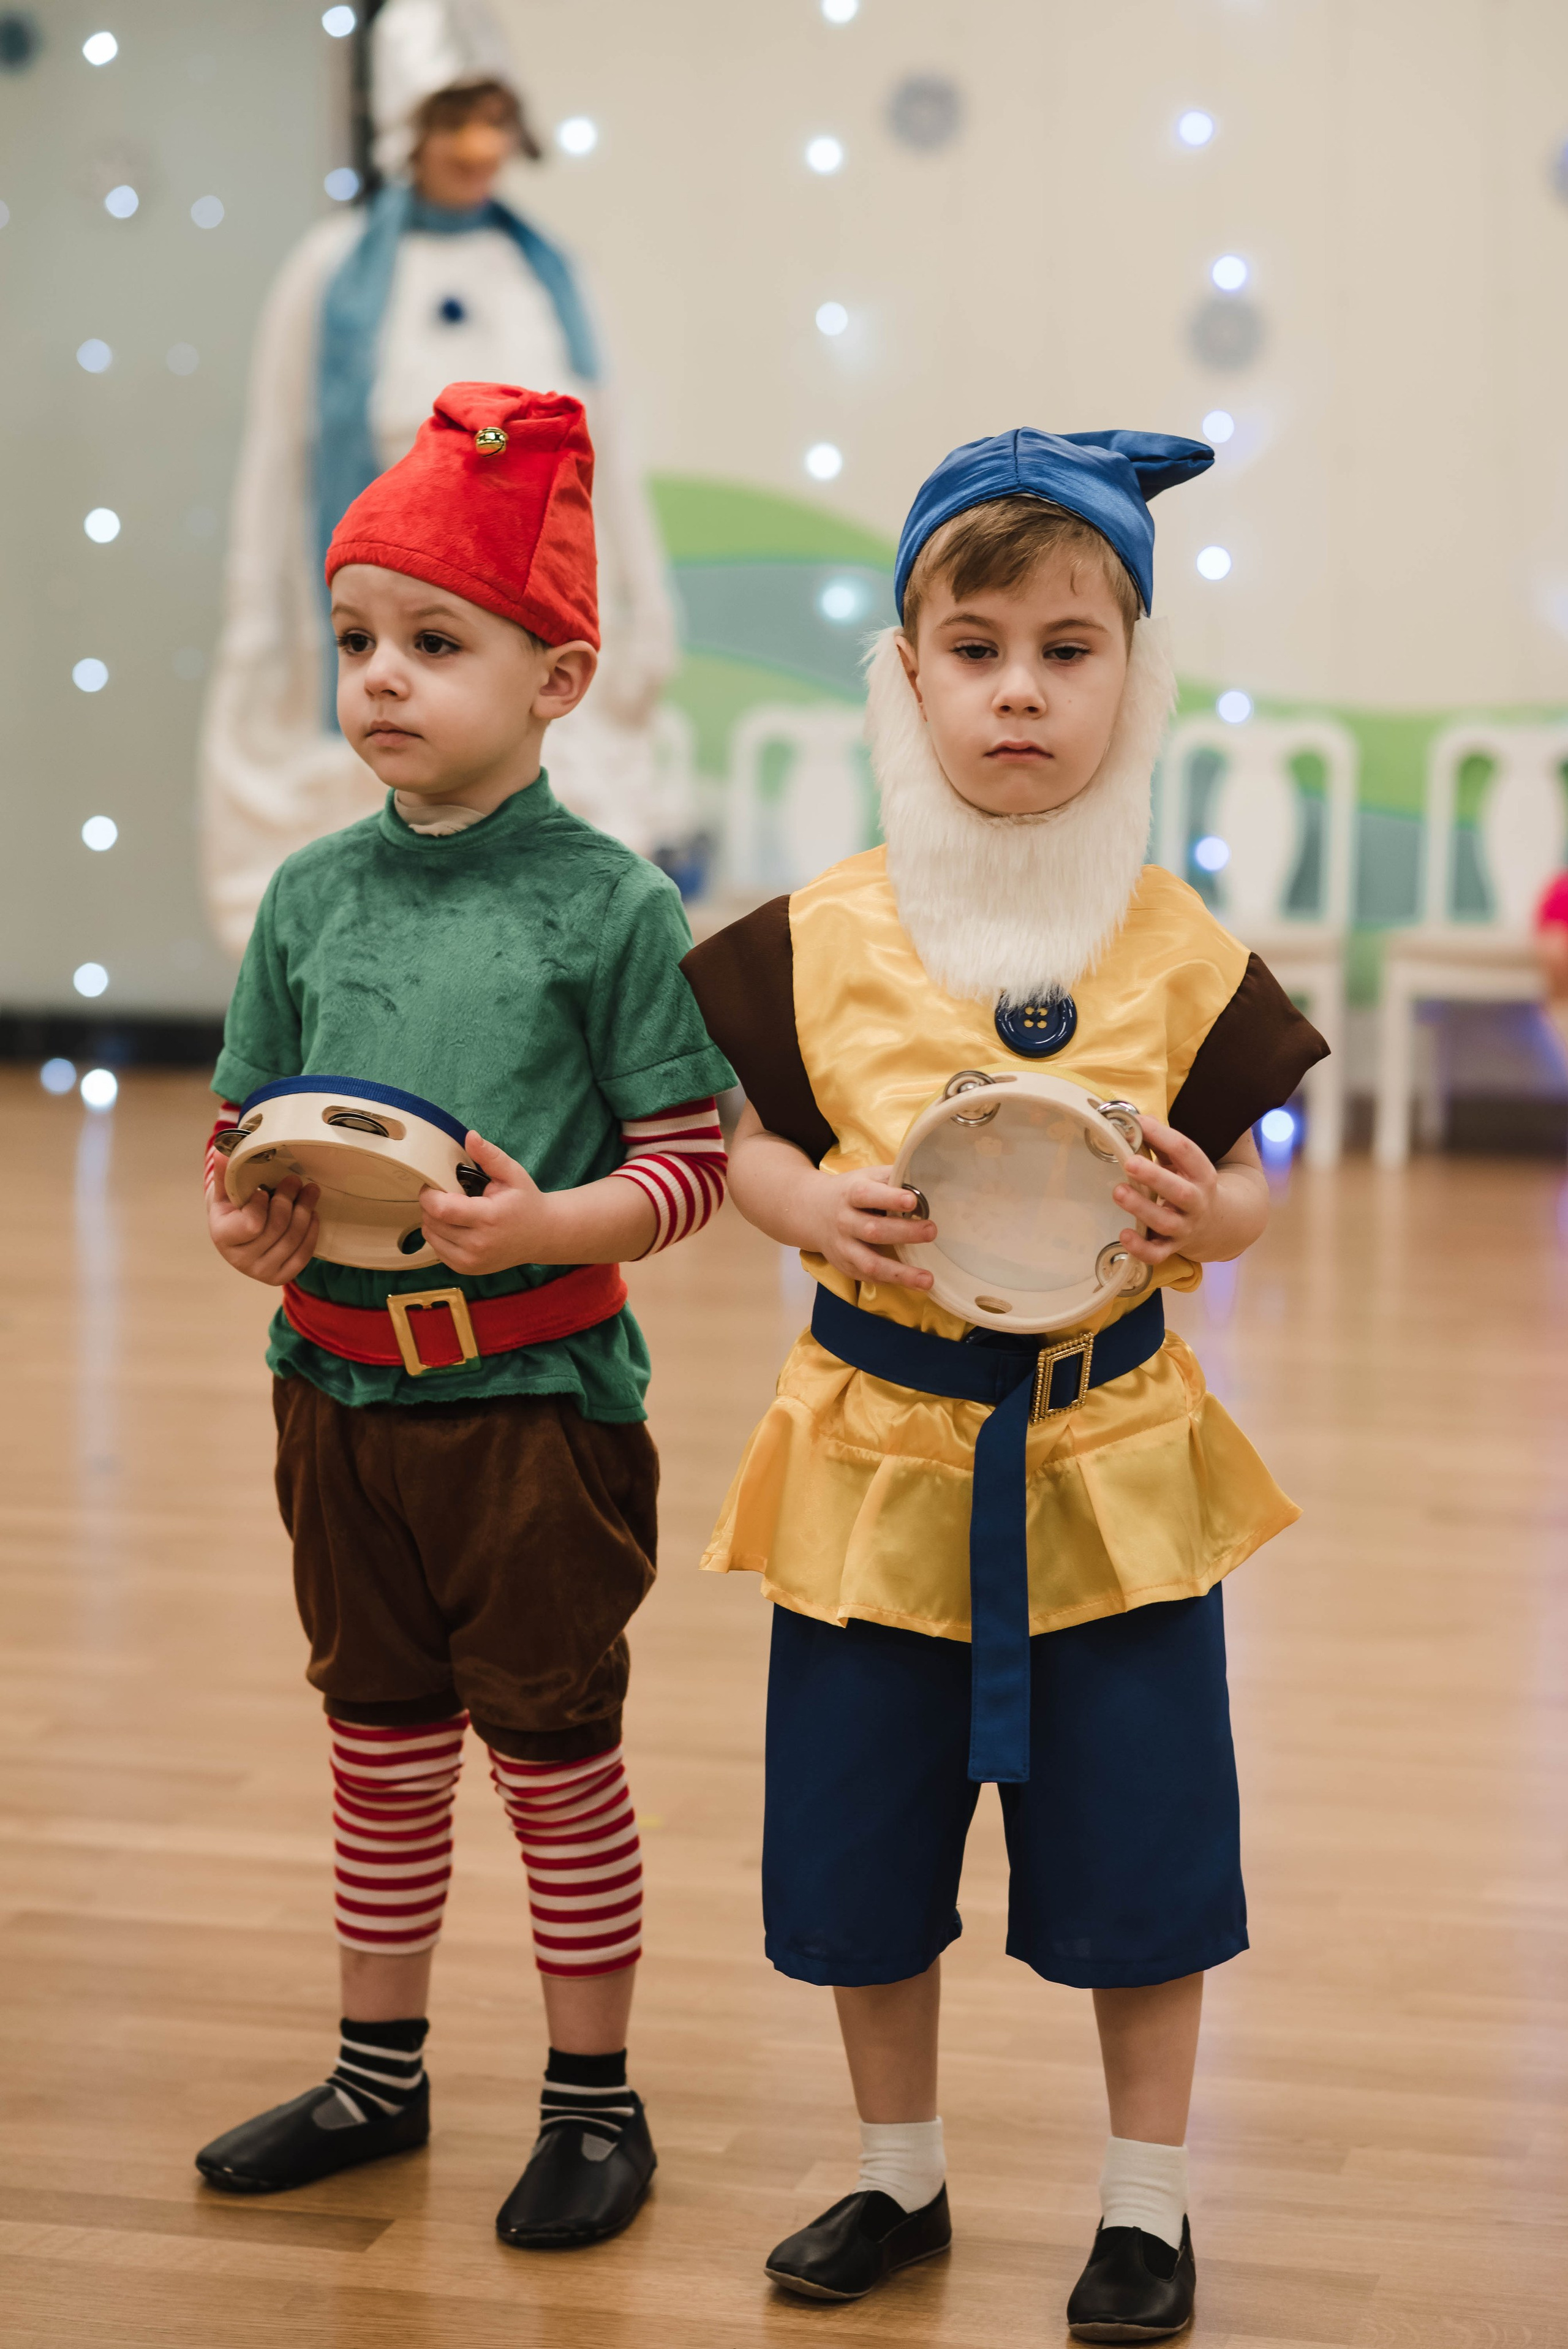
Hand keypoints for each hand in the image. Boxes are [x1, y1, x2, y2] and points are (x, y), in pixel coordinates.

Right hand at [208, 1170, 319, 1284]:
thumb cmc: (232, 1210)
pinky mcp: (280, 1277)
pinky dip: (311, 1232)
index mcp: (224, 1237)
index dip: (262, 1204)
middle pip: (277, 1228)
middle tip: (295, 1180)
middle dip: (289, 1199)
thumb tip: (222, 1149)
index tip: (263, 1190)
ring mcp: (261, 1272)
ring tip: (311, 1191)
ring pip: (293, 1239)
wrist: (238, 1237)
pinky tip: (313, 1215)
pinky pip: (303, 1256)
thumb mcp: (225, 1191)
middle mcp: (240, 1260)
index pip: (252, 1224)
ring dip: (305, 1211)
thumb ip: (225, 1172)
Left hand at [418, 1131, 557, 1277]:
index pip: (441, 1209)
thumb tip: (470, 1136)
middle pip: (432, 1222)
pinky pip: (437, 1250)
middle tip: (444, 1194)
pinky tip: (455, 1226)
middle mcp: (478, 1244)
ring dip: (433, 1221)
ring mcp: (472, 1261)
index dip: (429, 1194)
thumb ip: (490, 1155)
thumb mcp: (513, 1174)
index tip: (433, 1184)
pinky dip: (439, 1236)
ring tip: (451, 1210)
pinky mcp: (467, 1269)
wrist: (542, 1236)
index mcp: (489, 1218)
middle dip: (431, 1205)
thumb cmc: (526, 1202)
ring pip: (431, 1237)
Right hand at [801, 1163, 936, 1291]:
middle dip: (904, 1232)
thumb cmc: (850, 1192)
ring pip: (870, 1263)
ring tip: (927, 1279)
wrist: (810, 1212)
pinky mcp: (846, 1266)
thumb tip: (927, 1178)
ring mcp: (844, 1248)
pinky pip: (870, 1277)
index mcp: (850, 1194)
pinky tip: (913, 1283)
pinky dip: (892, 1281)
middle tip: (931, 1231)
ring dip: (900, 1273)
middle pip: (873, 1230)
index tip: (913, 1201)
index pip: (867, 1195)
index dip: (890, 1198)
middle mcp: (845, 1222)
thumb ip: (892, 1177)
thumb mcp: (866, 1177)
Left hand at [1111, 1115, 1220, 1264]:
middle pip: (1179, 1191)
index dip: (1163, 1136)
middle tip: (1129, 1162)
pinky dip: (1141, 1248)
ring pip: (1165, 1222)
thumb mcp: (1183, 1163)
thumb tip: (1135, 1119)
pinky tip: (1124, 1235)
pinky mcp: (1173, 1248)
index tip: (1139, 1123)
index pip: (1186, 1151)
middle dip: (1154, 1177)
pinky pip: (1157, 1254)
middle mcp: (1196, 1202)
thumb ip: (1162, 1144)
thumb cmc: (1189, 1184)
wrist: (1219, 1224)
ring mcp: (1185, 1227)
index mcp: (1201, 1174)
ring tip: (1118, 1192)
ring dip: (1141, 1208)